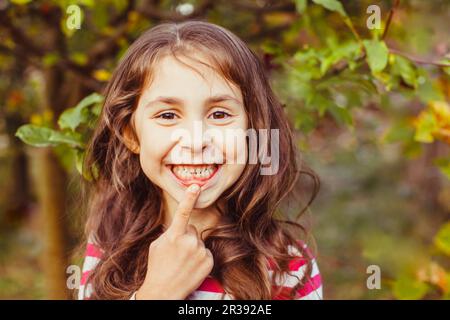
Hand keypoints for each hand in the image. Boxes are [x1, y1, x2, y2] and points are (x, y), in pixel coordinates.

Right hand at [135, 184, 213, 299]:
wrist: (164, 292)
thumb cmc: (157, 267)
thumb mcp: (157, 245)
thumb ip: (170, 233)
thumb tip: (181, 226)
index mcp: (174, 236)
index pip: (183, 212)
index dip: (189, 198)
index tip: (195, 186)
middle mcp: (189, 242)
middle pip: (192, 230)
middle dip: (186, 236)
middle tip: (176, 252)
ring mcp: (200, 251)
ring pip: (199, 241)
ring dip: (193, 248)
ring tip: (182, 262)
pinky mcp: (209, 261)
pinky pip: (206, 252)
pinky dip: (200, 257)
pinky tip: (191, 267)